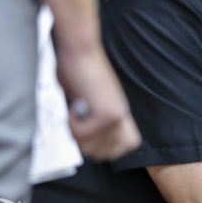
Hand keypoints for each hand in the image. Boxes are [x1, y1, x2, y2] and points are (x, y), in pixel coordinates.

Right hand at [56, 44, 140, 160]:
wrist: (80, 49)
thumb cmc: (79, 69)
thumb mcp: (90, 99)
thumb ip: (92, 118)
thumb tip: (82, 139)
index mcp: (120, 111)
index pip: (130, 144)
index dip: (110, 148)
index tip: (92, 137)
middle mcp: (121, 114)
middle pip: (110, 152)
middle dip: (88, 147)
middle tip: (77, 127)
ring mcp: (115, 113)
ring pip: (93, 147)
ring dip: (77, 136)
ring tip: (73, 115)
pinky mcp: (104, 111)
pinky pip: (83, 134)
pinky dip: (71, 124)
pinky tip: (72, 107)